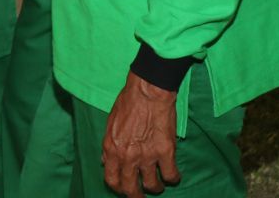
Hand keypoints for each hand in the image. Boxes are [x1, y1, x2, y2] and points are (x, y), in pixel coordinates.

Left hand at [102, 72, 180, 197]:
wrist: (147, 91)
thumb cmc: (128, 103)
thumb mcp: (109, 124)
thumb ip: (108, 145)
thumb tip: (105, 160)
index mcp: (111, 148)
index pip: (111, 179)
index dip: (118, 188)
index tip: (124, 188)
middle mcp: (127, 156)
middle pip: (131, 189)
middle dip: (136, 196)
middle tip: (140, 197)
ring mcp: (147, 156)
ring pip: (153, 185)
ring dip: (156, 187)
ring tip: (158, 183)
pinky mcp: (166, 152)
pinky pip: (171, 175)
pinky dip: (173, 178)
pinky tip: (172, 174)